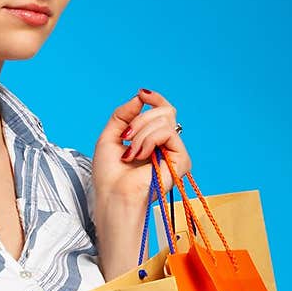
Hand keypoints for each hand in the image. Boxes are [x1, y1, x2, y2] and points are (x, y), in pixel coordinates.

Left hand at [92, 87, 191, 204]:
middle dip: (140, 120)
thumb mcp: (110, 136)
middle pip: (165, 112)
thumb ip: (123, 114)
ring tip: (131, 153)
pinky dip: (149, 141)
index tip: (142, 94)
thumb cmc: (110, 176)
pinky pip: (168, 133)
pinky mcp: (181, 160)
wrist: (113, 196)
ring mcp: (175, 153)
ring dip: (141, 134)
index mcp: (152, 141)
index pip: (163, 112)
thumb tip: (141, 96)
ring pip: (165, 121)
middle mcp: (166, 146)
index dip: (155, 99)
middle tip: (126, 137)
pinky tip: (141, 156)